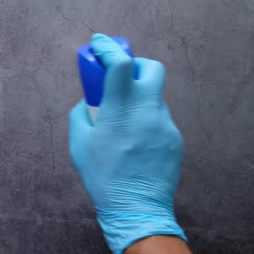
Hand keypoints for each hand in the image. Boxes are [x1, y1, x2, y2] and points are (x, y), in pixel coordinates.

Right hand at [69, 33, 186, 253]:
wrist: (136, 209)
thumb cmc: (102, 177)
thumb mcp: (79, 145)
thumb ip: (81, 115)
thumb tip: (88, 101)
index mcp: (120, 110)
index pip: (120, 63)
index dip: (109, 48)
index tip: (99, 44)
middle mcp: (147, 111)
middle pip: (151, 67)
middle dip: (136, 64)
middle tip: (121, 76)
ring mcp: (165, 124)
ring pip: (155, 96)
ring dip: (139, 98)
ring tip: (124, 123)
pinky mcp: (175, 139)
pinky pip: (159, 119)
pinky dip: (146, 120)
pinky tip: (136, 142)